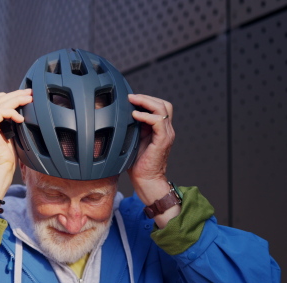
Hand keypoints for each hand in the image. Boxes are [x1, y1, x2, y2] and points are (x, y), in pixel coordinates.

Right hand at [0, 89, 31, 198]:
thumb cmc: (6, 157)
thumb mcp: (9, 134)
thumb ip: (10, 121)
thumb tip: (22, 109)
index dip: (8, 95)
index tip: (25, 95)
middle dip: (16, 94)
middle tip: (31, 93)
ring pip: (0, 103)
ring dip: (17, 99)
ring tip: (29, 100)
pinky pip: (0, 111)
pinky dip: (12, 112)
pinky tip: (21, 119)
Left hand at [127, 94, 178, 226]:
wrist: (146, 181)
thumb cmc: (138, 165)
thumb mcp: (133, 141)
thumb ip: (132, 128)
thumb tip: (120, 116)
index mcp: (160, 130)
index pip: (159, 107)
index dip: (146, 100)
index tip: (130, 98)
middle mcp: (166, 130)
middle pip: (164, 104)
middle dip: (147, 97)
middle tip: (131, 97)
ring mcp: (166, 135)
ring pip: (163, 109)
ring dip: (147, 102)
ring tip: (133, 101)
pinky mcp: (163, 140)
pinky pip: (158, 121)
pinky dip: (146, 116)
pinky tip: (135, 115)